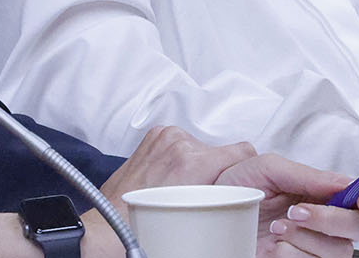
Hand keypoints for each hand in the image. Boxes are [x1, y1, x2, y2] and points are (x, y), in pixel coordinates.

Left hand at [99, 126, 259, 207]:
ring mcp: (164, 137)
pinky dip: (180, 157)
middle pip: (220, 152)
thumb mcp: (198, 209)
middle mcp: (178, 142)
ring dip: (198, 164)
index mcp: (194, 160)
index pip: (242, 151)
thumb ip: (224, 192)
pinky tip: (172, 177)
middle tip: (206, 192)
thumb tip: (242, 190)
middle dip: (217, 171)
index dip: (246, 169)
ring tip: (184, 186)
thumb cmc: (149, 221)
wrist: (112, 222)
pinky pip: (181, 143)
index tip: (243, 180)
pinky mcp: (154, 136)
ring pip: (200, 147)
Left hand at [216, 153, 358, 257]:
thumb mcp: (266, 169)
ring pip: (339, 251)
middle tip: (297, 211)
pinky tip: (274, 244)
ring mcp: (315, 246)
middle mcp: (326, 221)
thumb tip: (344, 182)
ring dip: (306, 237)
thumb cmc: (236, 187)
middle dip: (331, 219)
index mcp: (324, 193)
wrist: (213, 211)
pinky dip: (291, 253)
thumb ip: (306, 175)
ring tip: (277, 225)